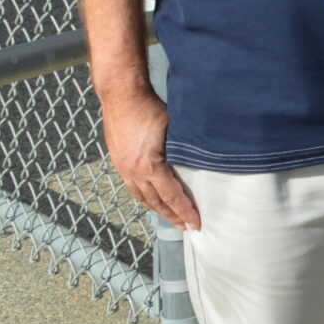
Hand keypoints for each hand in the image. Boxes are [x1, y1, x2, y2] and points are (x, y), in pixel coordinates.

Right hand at [102, 88, 199, 229]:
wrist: (121, 96)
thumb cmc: (150, 109)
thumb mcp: (174, 129)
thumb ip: (186, 148)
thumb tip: (205, 159)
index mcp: (149, 166)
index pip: (172, 196)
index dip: (185, 211)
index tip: (196, 223)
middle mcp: (134, 172)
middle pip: (156, 202)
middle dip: (173, 216)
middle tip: (187, 227)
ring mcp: (123, 169)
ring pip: (142, 198)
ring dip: (158, 210)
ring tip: (171, 218)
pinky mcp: (118, 162)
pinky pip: (132, 188)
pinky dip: (144, 198)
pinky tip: (151, 200)